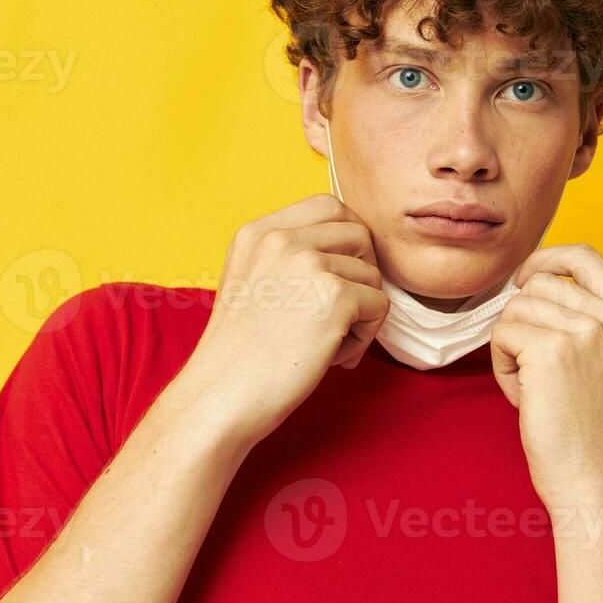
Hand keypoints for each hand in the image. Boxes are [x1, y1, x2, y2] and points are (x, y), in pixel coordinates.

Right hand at [185, 193, 388, 442]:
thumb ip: (290, 258)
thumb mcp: (250, 282)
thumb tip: (355, 254)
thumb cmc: (240, 354)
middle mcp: (281, 239)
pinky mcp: (335, 297)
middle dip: (362, 274)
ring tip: (326, 344)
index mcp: (257, 232)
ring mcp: (309, 265)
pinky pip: (380, 306)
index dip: (348, 238)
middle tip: (341, 313)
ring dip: (361, 314)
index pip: (328, 206)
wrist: (222, 396)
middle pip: (359, 235)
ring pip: (373, 276)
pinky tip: (332, 356)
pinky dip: (364, 337)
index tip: (342, 274)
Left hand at [490, 244, 602, 510]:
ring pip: (515, 309)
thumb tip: (534, 281)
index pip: (584, 256)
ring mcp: (586, 331)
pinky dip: (502, 367)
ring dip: (511, 348)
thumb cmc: (593, 433)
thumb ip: (587, 320)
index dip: (546, 260)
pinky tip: (526, 398)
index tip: (523, 282)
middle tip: (538, 373)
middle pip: (538, 285)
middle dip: (523, 324)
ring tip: (535, 388)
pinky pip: (501, 334)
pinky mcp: (552, 350)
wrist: (597, 483)